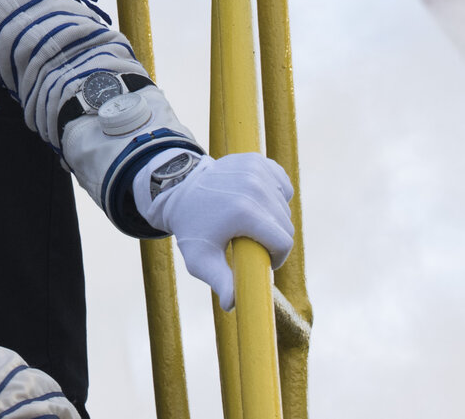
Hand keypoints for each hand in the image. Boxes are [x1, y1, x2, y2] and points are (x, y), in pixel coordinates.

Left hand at [138, 151, 293, 310]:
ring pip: (284, 206)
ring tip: (247, 220)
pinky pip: (281, 184)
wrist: (179, 188)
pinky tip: (254, 199)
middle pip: (286, 226)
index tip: (261, 259)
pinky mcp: (257, 160)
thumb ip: (220, 282)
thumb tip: (232, 305)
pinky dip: (273, 194)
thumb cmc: (192, 227)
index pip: (283, 243)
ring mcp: (256, 169)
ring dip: (272, 217)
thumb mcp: (201, 258)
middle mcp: (254, 186)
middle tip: (249, 240)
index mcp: (244, 211)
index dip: (276, 257)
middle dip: (273, 239)